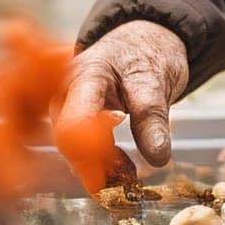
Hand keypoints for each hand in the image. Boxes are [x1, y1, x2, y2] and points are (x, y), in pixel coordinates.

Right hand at [56, 20, 187, 167]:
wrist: (141, 40)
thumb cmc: (144, 54)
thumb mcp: (156, 80)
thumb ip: (153, 116)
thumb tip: (158, 158)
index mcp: (84, 76)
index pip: (74, 124)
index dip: (89, 153)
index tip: (114, 173)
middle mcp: (65, 94)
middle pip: (70, 142)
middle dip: (96, 167)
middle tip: (129, 183)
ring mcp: (66, 109)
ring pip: (74, 150)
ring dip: (101, 169)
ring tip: (132, 178)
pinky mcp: (75, 122)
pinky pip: (82, 149)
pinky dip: (103, 164)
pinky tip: (125, 170)